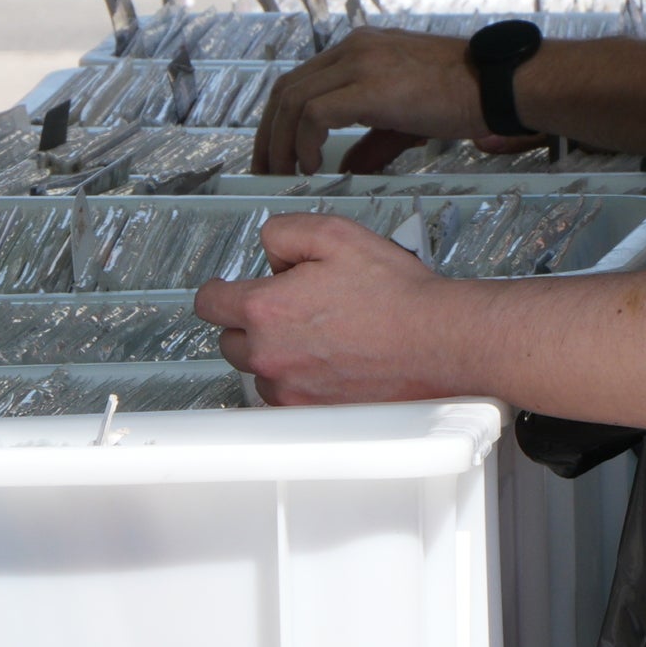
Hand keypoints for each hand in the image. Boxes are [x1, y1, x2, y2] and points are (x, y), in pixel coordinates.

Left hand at [193, 213, 464, 404]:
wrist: (436, 341)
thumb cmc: (395, 294)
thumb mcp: (336, 234)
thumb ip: (285, 232)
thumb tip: (268, 250)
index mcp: (266, 308)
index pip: (208, 303)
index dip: (220, 290)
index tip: (229, 290)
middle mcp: (270, 354)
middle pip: (228, 340)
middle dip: (250, 322)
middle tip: (290, 307)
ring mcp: (289, 389)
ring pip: (257, 371)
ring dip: (273, 354)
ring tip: (316, 335)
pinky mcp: (311, 413)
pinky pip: (284, 397)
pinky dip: (295, 380)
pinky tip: (326, 362)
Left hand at [254, 28, 488, 175]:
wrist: (498, 84)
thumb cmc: (461, 98)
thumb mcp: (404, 121)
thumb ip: (370, 143)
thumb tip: (344, 168)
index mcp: (359, 49)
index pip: (300, 81)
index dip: (279, 121)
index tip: (274, 156)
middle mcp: (353, 48)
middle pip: (286, 89)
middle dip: (269, 134)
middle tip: (265, 171)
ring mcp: (359, 62)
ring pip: (292, 100)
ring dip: (280, 142)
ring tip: (284, 175)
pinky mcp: (369, 85)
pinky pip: (314, 113)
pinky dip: (303, 141)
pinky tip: (312, 166)